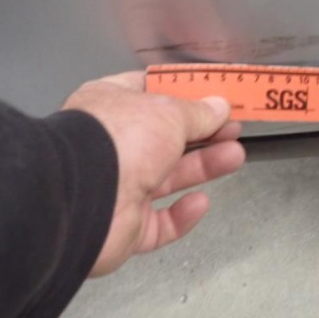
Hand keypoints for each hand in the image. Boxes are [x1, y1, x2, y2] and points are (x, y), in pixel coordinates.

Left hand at [62, 71, 244, 275]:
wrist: (84, 201)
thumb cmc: (119, 140)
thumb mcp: (169, 113)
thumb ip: (198, 112)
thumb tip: (219, 107)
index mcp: (110, 105)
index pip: (148, 92)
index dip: (181, 93)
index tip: (211, 95)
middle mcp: (111, 145)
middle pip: (164, 139)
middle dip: (201, 134)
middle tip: (231, 129)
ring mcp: (116, 187)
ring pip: (166, 178)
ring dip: (201, 167)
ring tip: (234, 156)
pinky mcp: (124, 227)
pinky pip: (159, 222)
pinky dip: (181, 214)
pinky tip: (200, 202)